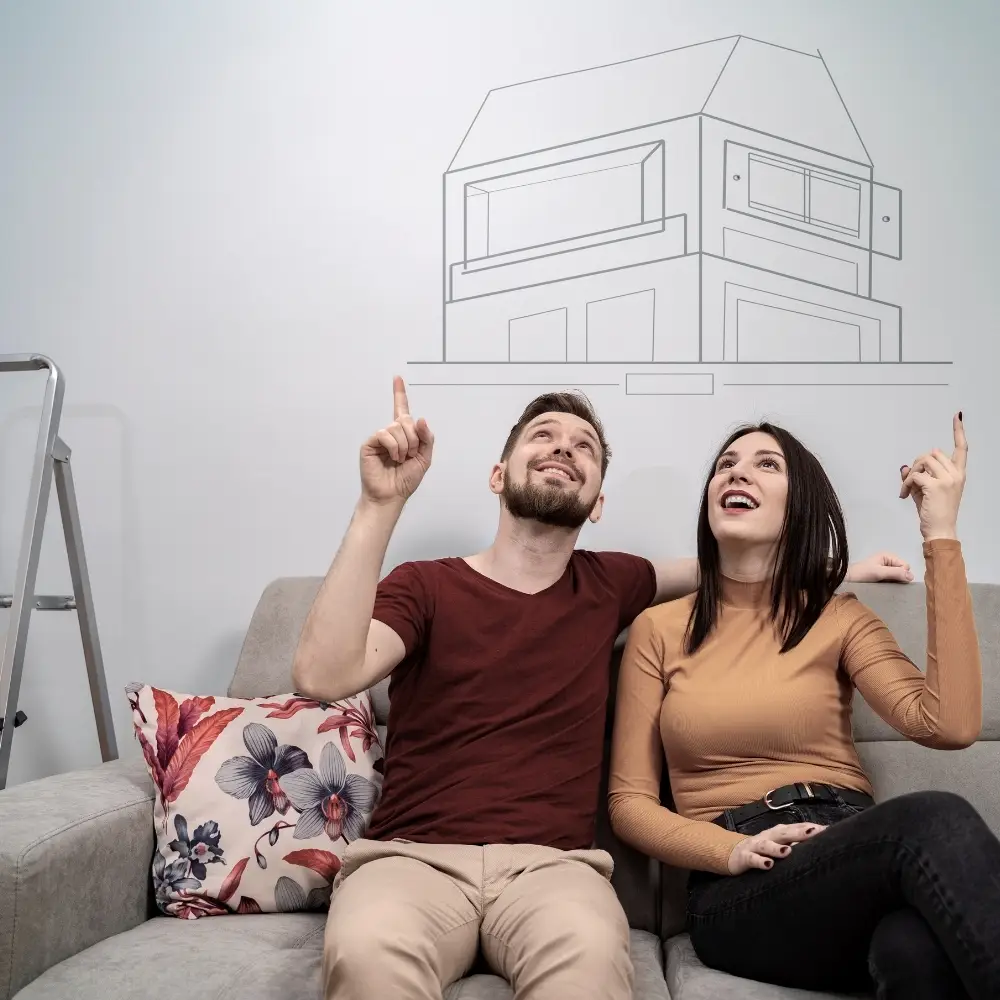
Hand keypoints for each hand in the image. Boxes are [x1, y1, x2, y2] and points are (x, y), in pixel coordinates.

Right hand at [359, 376, 433, 504]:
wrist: (392, 495)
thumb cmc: (405, 480)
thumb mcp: (425, 458)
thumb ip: (427, 438)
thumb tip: (420, 418)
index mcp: (404, 435)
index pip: (401, 410)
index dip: (399, 394)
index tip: (397, 378)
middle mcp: (391, 433)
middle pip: (405, 419)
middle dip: (414, 438)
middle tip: (410, 454)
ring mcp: (380, 438)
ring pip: (396, 427)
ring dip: (404, 445)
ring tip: (400, 459)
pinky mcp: (370, 443)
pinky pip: (384, 434)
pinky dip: (393, 446)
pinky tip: (393, 457)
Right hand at [727, 822, 825, 874]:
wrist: (733, 854)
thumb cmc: (763, 851)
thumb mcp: (779, 846)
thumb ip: (797, 845)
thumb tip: (822, 848)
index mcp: (778, 833)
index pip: (796, 828)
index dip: (810, 828)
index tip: (828, 830)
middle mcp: (768, 836)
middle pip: (784, 832)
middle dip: (798, 832)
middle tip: (814, 832)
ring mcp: (755, 846)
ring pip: (766, 845)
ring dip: (776, 847)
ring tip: (788, 851)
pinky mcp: (744, 857)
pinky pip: (752, 859)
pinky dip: (759, 861)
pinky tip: (768, 865)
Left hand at [846, 551, 912, 583]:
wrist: (847, 580)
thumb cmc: (861, 574)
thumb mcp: (879, 573)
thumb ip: (895, 573)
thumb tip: (912, 576)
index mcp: (888, 556)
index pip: (905, 565)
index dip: (902, 573)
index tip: (893, 579)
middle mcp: (887, 561)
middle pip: (902, 571)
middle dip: (898, 577)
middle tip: (888, 582)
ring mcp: (884, 569)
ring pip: (898, 576)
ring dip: (894, 581)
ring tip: (885, 585)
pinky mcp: (881, 576)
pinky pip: (892, 580)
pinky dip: (890, 584)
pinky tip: (884, 586)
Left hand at [899, 413, 967, 540]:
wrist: (940, 531)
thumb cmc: (934, 513)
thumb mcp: (924, 492)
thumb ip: (917, 477)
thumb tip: (904, 467)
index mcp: (958, 474)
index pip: (962, 448)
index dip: (959, 431)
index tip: (957, 416)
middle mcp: (956, 474)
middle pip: (932, 453)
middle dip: (918, 463)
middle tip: (911, 480)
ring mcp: (947, 479)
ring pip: (923, 461)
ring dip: (911, 473)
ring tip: (908, 490)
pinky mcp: (935, 485)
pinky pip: (914, 475)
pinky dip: (905, 484)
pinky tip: (905, 495)